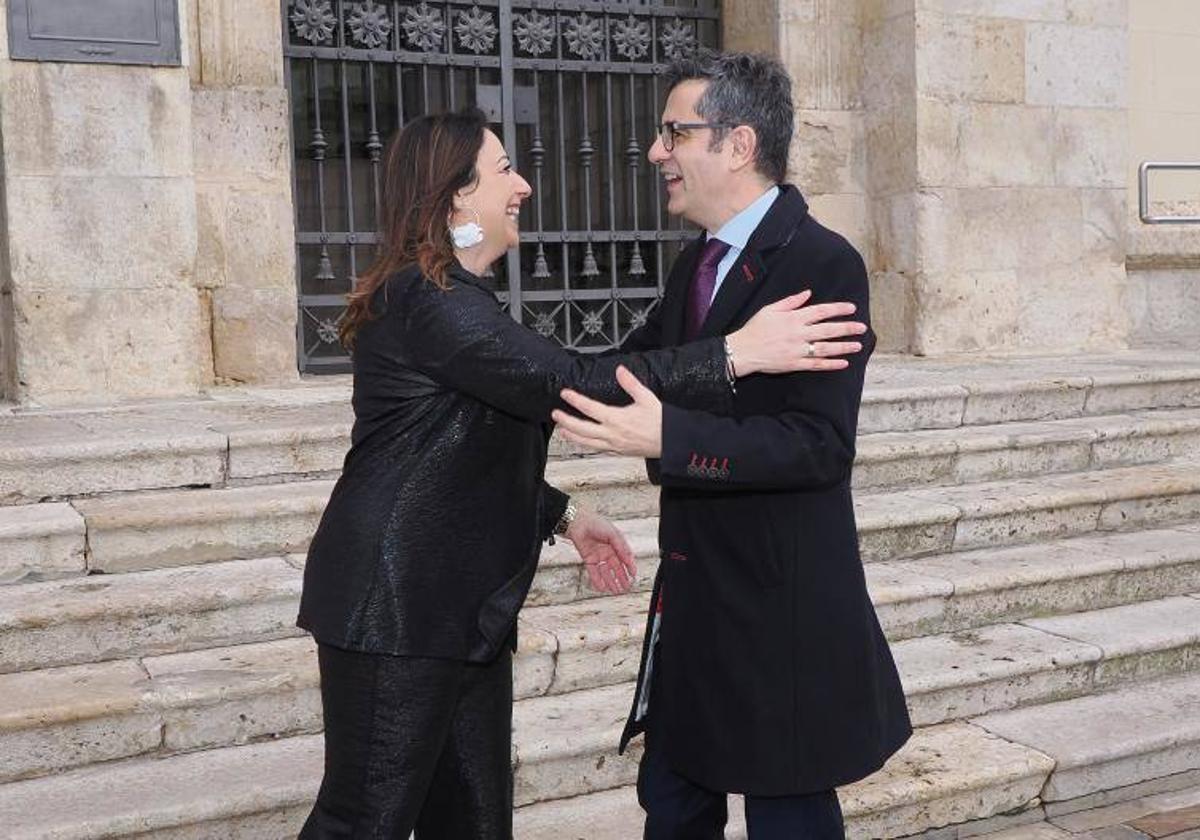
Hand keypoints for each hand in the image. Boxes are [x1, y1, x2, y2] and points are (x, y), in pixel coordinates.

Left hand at [552, 365, 662, 457]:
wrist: (672, 442)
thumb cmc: (661, 421)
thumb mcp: (646, 397)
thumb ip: (631, 383)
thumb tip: (620, 370)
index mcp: (616, 419)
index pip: (590, 408)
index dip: (575, 400)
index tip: (565, 393)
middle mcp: (612, 434)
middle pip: (582, 429)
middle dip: (566, 421)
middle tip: (555, 414)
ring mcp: (614, 444)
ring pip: (587, 442)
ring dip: (572, 436)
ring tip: (562, 430)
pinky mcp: (618, 451)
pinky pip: (597, 449)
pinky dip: (586, 444)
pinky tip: (581, 441)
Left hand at [564, 509, 636, 594]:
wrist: (578, 522)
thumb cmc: (596, 523)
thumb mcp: (613, 534)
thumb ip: (621, 547)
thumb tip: (629, 559)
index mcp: (616, 544)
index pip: (625, 558)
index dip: (630, 567)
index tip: (633, 575)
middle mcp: (608, 551)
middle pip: (616, 567)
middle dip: (622, 577)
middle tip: (626, 587)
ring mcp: (598, 556)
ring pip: (606, 571)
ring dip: (611, 581)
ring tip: (616, 590)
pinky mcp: (589, 559)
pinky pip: (594, 572)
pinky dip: (598, 580)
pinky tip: (602, 587)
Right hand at [727, 290, 866, 374]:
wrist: (742, 350)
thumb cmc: (755, 329)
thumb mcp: (770, 309)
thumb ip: (791, 302)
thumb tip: (808, 293)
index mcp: (793, 318)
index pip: (821, 311)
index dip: (838, 309)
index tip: (852, 308)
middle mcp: (798, 333)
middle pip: (828, 330)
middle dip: (847, 328)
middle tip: (862, 328)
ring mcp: (797, 350)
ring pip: (826, 348)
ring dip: (843, 346)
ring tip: (858, 345)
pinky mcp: (794, 364)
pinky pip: (816, 364)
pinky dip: (831, 364)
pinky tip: (843, 363)